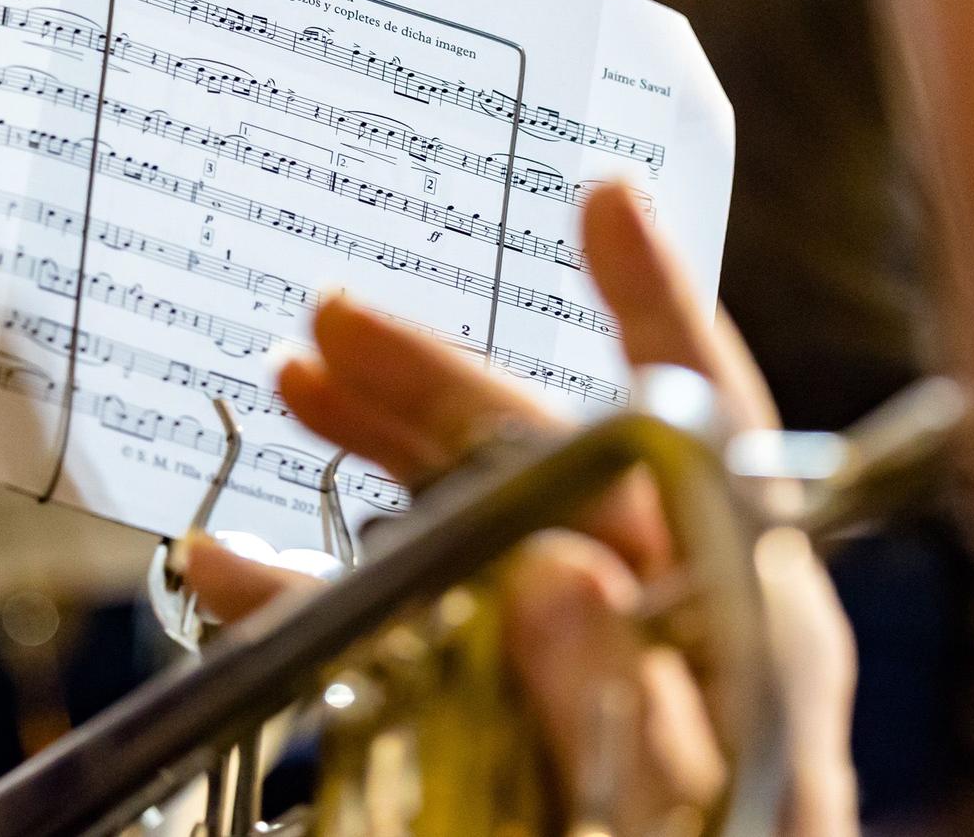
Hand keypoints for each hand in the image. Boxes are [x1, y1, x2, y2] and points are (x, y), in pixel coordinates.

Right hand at [182, 183, 858, 836]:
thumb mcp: (674, 827)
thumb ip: (631, 717)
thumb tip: (554, 572)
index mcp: (741, 631)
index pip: (708, 430)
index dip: (657, 309)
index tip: (601, 199)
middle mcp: (657, 625)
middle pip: (544, 459)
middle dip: (436, 385)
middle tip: (331, 322)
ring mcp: (567, 668)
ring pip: (458, 523)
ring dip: (365, 463)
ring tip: (283, 397)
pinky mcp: (488, 717)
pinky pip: (401, 627)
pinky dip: (317, 591)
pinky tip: (232, 571)